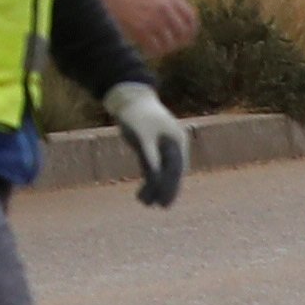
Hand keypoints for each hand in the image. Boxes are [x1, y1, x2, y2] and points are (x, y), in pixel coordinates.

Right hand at [89, 0, 199, 59]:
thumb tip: (173, 13)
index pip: (190, 17)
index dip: (190, 31)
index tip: (184, 38)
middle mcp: (164, 7)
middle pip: (183, 33)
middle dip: (178, 43)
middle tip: (169, 47)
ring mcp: (153, 19)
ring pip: (170, 44)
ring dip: (163, 49)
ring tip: (154, 49)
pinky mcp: (141, 29)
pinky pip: (155, 49)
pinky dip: (152, 53)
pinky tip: (144, 51)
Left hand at [106, 82, 189, 209]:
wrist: (128, 97)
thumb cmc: (137, 114)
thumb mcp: (143, 135)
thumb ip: (150, 155)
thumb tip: (157, 176)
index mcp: (176, 140)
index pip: (176, 167)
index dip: (172, 185)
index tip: (167, 200)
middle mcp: (172, 144)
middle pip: (172, 171)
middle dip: (167, 189)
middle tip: (162, 206)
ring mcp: (162, 146)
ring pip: (162, 171)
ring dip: (155, 187)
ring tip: (146, 203)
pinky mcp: (151, 148)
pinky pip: (152, 167)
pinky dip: (148, 180)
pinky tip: (142, 193)